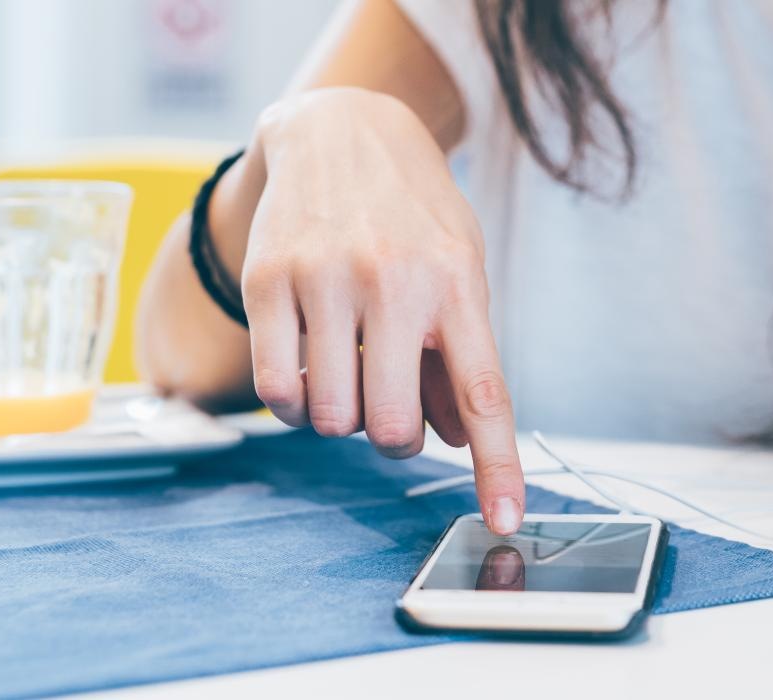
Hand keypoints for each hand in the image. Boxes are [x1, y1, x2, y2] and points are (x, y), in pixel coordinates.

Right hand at [241, 87, 524, 533]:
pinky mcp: (268, 279)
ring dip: (338, 419)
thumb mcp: (458, 271)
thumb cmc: (411, 216)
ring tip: (346, 377)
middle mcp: (393, 281)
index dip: (496, 466)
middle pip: (390, 427)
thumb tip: (457, 442)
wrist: (342, 129)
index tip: (505, 519)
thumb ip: (459, 356)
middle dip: (392, 438)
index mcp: (455, 284)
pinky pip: (274, 389)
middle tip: (391, 406)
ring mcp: (325, 278)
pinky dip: (290, 404)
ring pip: (330, 417)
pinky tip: (305, 372)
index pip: (483, 395)